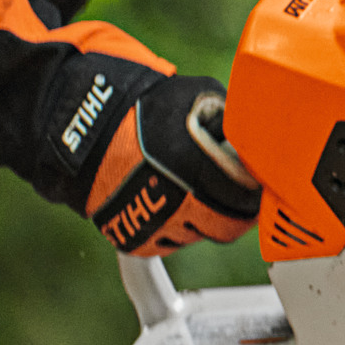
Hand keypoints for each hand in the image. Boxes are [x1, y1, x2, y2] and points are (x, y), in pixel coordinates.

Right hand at [83, 75, 260, 254]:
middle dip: (236, 210)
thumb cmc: (144, 111)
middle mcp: (178, 202)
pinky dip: (174, 228)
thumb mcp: (197, 100)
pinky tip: (167, 200)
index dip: (255, 192)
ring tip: (192, 190)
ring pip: (200, 236)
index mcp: (199, 168)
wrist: (82, 131)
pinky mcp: (134, 239)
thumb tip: (261, 134)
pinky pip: (169, 244)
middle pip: (229, 226)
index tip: (255, 184)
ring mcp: (154, 224)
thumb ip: (231, 121)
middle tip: (233, 195)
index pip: (248, 199)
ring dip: (204, 219)